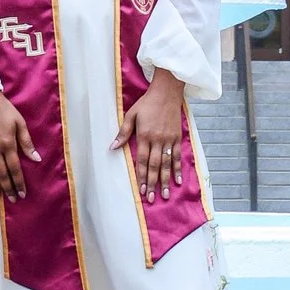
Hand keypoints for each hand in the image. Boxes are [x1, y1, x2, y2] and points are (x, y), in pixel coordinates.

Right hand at [0, 90, 39, 202]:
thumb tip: (36, 159)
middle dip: (7, 188)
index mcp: (7, 143)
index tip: (22, 193)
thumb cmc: (4, 110)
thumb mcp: (20, 123)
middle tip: (12, 199)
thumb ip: (27, 142)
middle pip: (1, 174)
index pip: (14, 168)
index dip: (18, 182)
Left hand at [118, 71, 186, 198]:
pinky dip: (177, 168)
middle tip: (151, 198)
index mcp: (145, 136)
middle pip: (154, 166)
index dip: (141, 176)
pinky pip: (177, 156)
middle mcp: (157, 140)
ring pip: (166, 164)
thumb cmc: (147, 103)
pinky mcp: (177, 137)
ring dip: (165, 180)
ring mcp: (169, 139)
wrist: (167, 92)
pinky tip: (177, 180)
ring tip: (164, 194)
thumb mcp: (131, 115)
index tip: (140, 189)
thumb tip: (112, 147)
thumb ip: (123, 133)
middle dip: (152, 183)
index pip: (142, 160)